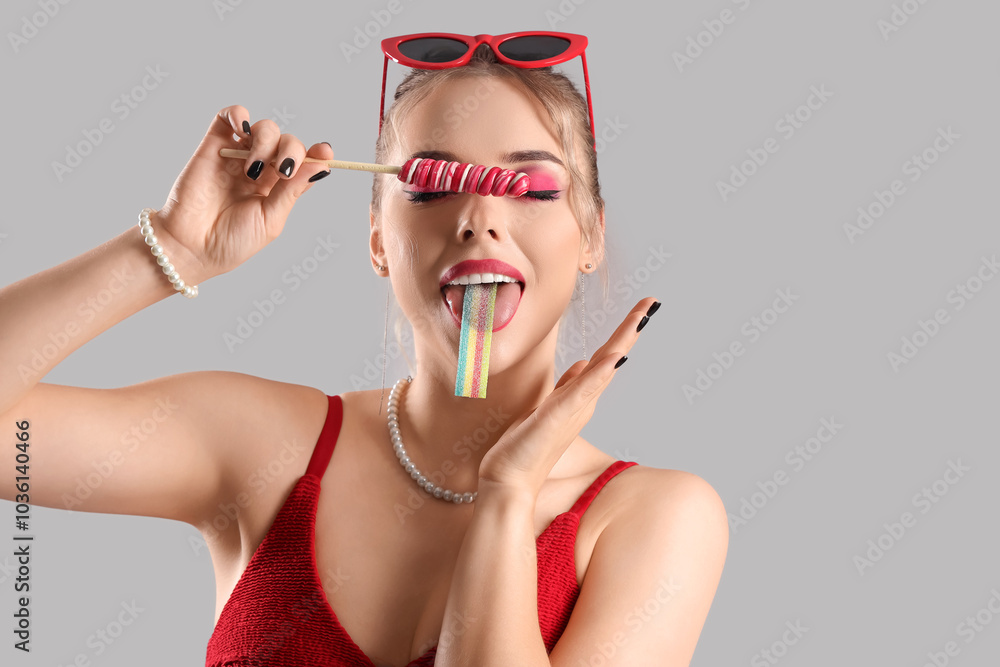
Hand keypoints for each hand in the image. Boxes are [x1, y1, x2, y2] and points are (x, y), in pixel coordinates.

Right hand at [152, 105, 333, 284]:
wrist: (192, 247)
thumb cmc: (232, 241)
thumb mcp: (270, 219)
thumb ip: (292, 190)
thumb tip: (322, 165)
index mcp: (278, 188)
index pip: (303, 162)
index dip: (316, 154)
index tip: (324, 152)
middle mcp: (261, 169)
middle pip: (287, 142)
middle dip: (290, 151)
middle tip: (282, 172)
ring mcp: (237, 155)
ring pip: (265, 128)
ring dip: (266, 142)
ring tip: (253, 169)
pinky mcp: (213, 145)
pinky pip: (229, 116)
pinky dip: (239, 114)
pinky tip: (243, 130)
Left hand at [477, 297, 660, 496]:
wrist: (510, 479)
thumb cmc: (527, 446)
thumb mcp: (548, 407)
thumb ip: (568, 387)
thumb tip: (582, 362)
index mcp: (580, 396)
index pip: (605, 357)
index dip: (622, 333)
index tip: (641, 308)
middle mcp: (582, 400)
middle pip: (612, 357)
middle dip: (631, 328)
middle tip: (652, 301)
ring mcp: (573, 408)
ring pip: (603, 368)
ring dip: (622, 342)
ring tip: (640, 318)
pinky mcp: (557, 416)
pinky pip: (582, 391)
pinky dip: (600, 374)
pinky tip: (615, 358)